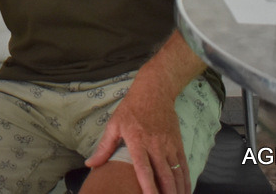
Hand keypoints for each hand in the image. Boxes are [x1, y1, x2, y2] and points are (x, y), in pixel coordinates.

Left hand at [84, 75, 186, 193]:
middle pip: (164, 175)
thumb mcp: (114, 125)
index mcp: (137, 141)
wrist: (154, 92)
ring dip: (178, 190)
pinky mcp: (178, 144)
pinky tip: (185, 191)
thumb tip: (90, 164)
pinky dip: (185, 180)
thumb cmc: (131, 109)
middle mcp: (155, 145)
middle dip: (167, 193)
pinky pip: (183, 166)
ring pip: (176, 172)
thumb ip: (104, 147)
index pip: (144, 169)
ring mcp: (169, 145)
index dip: (148, 186)